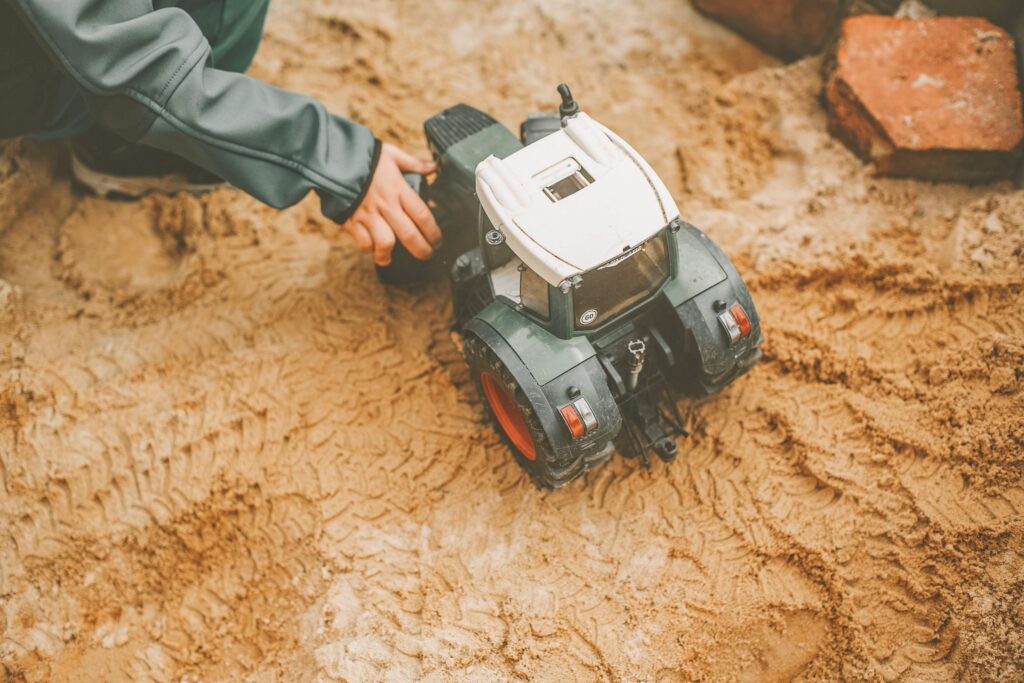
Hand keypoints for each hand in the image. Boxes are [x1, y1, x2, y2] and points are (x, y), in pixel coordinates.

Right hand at [341, 143, 440, 265]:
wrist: (333, 159)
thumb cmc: (364, 157)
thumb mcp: (392, 154)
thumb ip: (414, 164)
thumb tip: (433, 167)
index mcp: (398, 189)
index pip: (423, 216)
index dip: (433, 232)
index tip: (437, 240)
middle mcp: (385, 205)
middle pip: (409, 235)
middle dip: (422, 250)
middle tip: (427, 255)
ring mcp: (368, 215)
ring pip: (385, 243)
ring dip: (391, 254)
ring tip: (392, 257)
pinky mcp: (352, 221)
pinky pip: (364, 242)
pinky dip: (370, 249)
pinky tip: (373, 249)